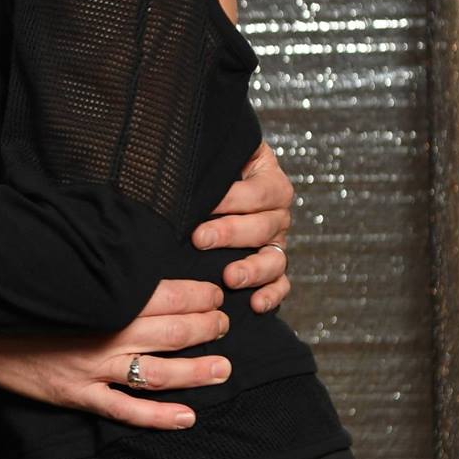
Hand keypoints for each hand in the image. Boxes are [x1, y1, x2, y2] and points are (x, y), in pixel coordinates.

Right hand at [0, 278, 231, 428]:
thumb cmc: (19, 288)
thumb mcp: (61, 262)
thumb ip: (99, 259)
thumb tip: (132, 242)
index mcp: (106, 296)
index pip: (170, 296)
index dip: (201, 296)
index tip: (215, 294)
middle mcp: (107, 334)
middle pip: (173, 332)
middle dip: (208, 328)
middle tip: (224, 325)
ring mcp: (93, 369)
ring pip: (160, 373)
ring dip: (198, 371)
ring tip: (222, 367)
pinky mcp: (78, 395)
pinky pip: (126, 410)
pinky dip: (160, 416)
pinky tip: (188, 416)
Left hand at [193, 139, 292, 312]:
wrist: (210, 184)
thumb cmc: (209, 166)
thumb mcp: (212, 154)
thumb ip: (206, 156)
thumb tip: (177, 160)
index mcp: (268, 180)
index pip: (259, 191)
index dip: (232, 199)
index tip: (202, 204)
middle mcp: (276, 213)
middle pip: (265, 226)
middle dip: (230, 233)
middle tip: (199, 238)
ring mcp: (275, 242)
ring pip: (275, 258)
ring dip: (253, 269)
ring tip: (229, 277)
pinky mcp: (271, 268)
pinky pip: (280, 284)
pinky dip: (272, 295)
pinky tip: (255, 304)